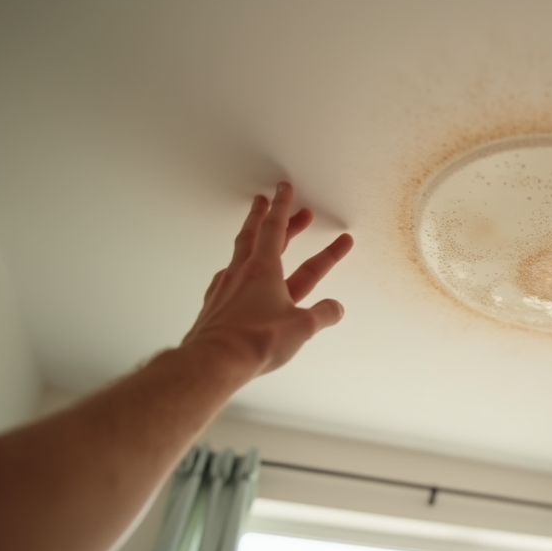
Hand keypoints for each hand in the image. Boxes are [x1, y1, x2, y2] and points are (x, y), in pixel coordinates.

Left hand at [182, 182, 352, 375]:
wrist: (215, 361)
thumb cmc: (255, 340)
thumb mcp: (302, 327)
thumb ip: (322, 314)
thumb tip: (335, 308)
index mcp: (265, 270)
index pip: (274, 228)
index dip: (283, 206)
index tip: (286, 189)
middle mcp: (243, 273)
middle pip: (257, 234)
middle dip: (270, 215)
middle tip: (276, 199)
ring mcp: (226, 288)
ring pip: (241, 252)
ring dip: (252, 236)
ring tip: (259, 229)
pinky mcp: (216, 306)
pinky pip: (229, 277)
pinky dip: (238, 269)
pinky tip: (238, 275)